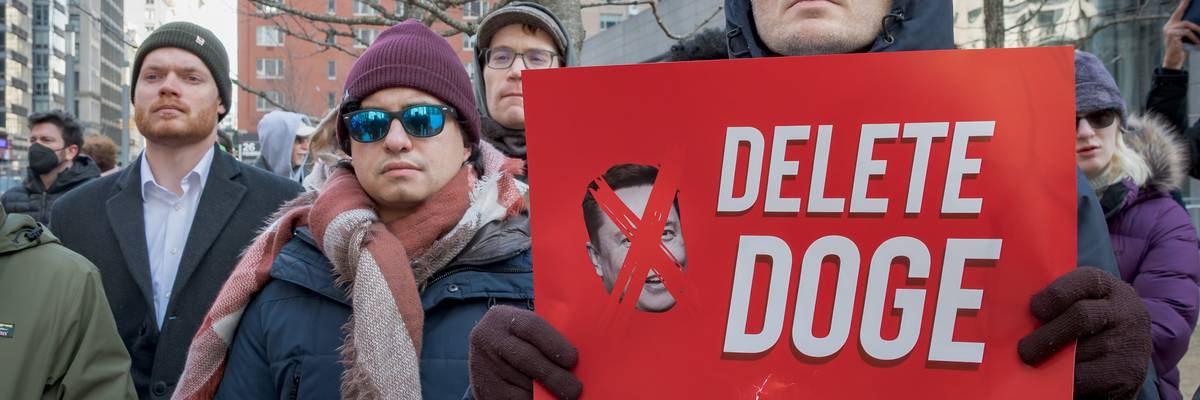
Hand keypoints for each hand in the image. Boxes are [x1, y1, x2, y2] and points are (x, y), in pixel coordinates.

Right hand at [469, 305, 581, 399]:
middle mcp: (488, 338)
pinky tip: (542, 399)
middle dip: (554, 376)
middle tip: (575, 390)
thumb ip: (546, 339)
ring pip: (522, 383)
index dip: (555, 343)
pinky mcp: (483, 388)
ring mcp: (482, 364)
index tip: (573, 360)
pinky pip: (514, 399)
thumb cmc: (518, 342)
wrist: (485, 357)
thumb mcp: (525, 333)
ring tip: (562, 395)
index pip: (532, 326)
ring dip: (545, 392)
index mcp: (503, 317)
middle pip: (527, 358)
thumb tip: (576, 361)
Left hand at [1017, 267, 1150, 399]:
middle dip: (1047, 334)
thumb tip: (1017, 317)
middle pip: (1081, 316)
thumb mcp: (1079, 304)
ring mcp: (1131, 341)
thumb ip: (1056, 304)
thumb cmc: (1088, 325)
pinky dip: (1066, 380)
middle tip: (1023, 350)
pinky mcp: (1130, 371)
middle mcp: (1126, 310)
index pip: (1084, 280)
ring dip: (1054, 360)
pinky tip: (1054, 378)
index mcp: (1107, 286)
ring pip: (1082, 351)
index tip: (1034, 309)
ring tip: (1035, 364)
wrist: (1125, 357)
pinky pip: (1088, 376)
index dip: (1055, 294)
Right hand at [1163, 0, 1199, 68]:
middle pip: (1182, 17)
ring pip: (1187, 25)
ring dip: (1196, 31)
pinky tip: (1196, 43)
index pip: (1178, 12)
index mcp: (1170, 25)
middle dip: (1190, 15)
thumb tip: (1198, 24)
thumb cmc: (1181, 48)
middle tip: (1195, 14)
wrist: (1173, 60)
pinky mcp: (1171, 36)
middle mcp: (1168, 26)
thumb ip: (1187, 28)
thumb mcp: (1185, 36)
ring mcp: (1169, 31)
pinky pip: (1186, 33)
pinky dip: (1193, 38)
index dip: (1183, 4)